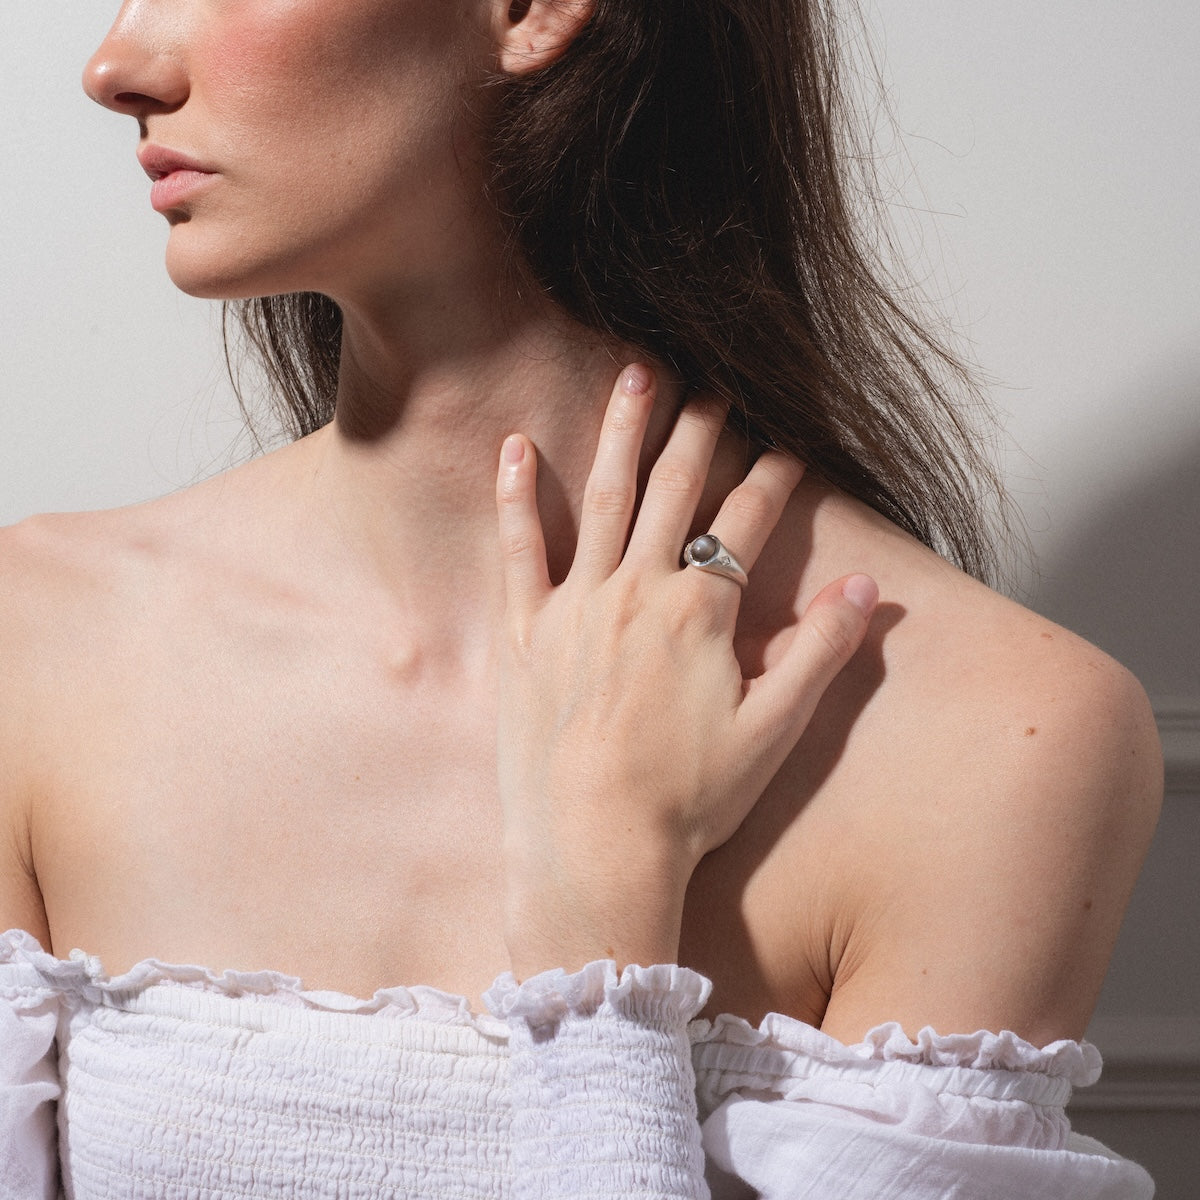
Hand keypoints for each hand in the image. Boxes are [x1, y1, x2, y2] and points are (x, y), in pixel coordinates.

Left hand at [494, 364, 876, 976]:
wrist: (595, 846)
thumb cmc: (688, 797)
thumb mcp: (773, 731)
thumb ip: (821, 654)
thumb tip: (864, 592)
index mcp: (700, 613)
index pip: (746, 522)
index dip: (773, 478)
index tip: (789, 446)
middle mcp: (638, 592)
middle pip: (675, 491)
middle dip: (698, 432)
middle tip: (712, 384)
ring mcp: (578, 606)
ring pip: (604, 498)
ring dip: (622, 433)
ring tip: (635, 375)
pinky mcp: (528, 632)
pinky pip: (519, 549)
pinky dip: (517, 496)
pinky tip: (517, 446)